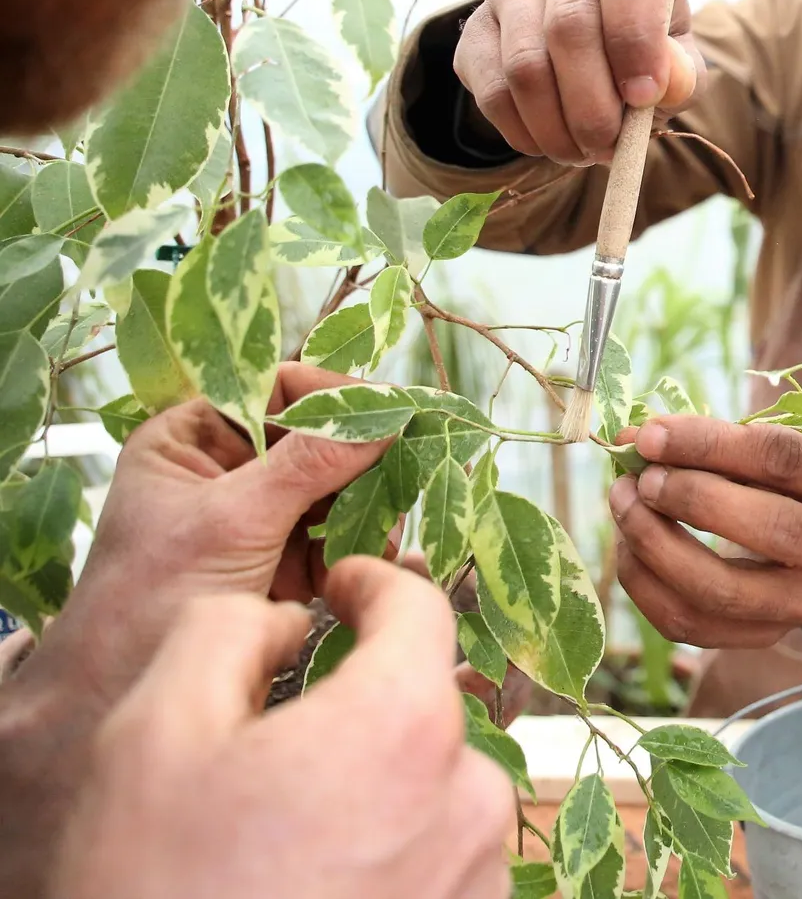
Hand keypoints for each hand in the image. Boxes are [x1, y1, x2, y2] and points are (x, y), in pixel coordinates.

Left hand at [37, 363, 394, 710]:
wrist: (114, 699)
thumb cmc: (148, 598)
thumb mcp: (232, 519)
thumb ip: (310, 464)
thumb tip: (387, 418)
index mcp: (195, 436)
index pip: (280, 388)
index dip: (337, 398)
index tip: (393, 417)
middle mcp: (229, 468)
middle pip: (320, 439)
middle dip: (360, 464)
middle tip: (401, 481)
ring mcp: (258, 518)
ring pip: (338, 490)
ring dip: (365, 510)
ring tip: (380, 537)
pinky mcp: (281, 563)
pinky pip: (338, 537)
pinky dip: (357, 549)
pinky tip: (362, 566)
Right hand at [49, 559, 512, 898]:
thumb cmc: (161, 891)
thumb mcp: (153, 735)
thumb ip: (227, 633)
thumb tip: (287, 620)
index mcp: (406, 724)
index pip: (420, 609)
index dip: (376, 583)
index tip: (345, 585)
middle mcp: (469, 795)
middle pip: (425, 706)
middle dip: (361, 703)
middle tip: (278, 743)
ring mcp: (478, 876)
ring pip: (435, 787)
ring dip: (378, 787)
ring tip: (286, 837)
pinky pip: (442, 860)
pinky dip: (391, 854)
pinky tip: (317, 882)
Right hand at [452, 0, 702, 164]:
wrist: (586, 64)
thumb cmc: (642, 61)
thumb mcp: (677, 72)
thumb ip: (682, 78)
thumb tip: (663, 83)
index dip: (634, 34)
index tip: (643, 96)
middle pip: (568, 25)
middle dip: (592, 105)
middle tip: (607, 146)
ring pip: (526, 65)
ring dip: (557, 127)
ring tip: (582, 150)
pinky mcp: (475, 26)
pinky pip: (493, 91)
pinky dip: (525, 131)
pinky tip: (549, 141)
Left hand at [608, 417, 801, 646]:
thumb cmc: (795, 484)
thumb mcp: (779, 451)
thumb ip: (716, 442)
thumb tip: (633, 440)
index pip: (784, 460)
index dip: (710, 445)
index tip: (650, 435)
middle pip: (770, 528)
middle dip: (692, 499)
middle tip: (642, 479)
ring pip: (724, 591)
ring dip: (657, 546)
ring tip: (625, 507)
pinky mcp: (768, 637)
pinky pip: (694, 626)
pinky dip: (648, 586)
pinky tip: (631, 548)